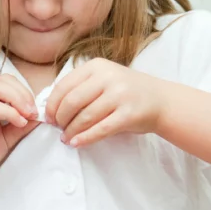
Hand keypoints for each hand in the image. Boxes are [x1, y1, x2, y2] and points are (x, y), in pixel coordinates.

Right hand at [0, 75, 38, 189]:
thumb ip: (21, 125)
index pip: (7, 82)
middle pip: (3, 80)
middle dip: (24, 93)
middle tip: (34, 111)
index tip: (36, 110)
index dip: (24, 92)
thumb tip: (38, 115)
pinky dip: (10, 112)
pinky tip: (20, 122)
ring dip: (18, 98)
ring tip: (28, 115)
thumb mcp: (7, 137)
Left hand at [45, 59, 165, 146]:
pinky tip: (76, 143)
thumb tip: (52, 107)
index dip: (52, 104)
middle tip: (58, 128)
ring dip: (71, 131)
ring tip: (66, 138)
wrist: (161, 101)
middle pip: (72, 101)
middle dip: (60, 118)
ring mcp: (120, 95)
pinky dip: (84, 138)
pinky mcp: (128, 115)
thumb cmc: (127, 92)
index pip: (64, 86)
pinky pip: (100, 129)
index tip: (49, 117)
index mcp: (97, 66)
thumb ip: (81, 87)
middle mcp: (108, 77)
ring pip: (85, 117)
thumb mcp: (104, 79)